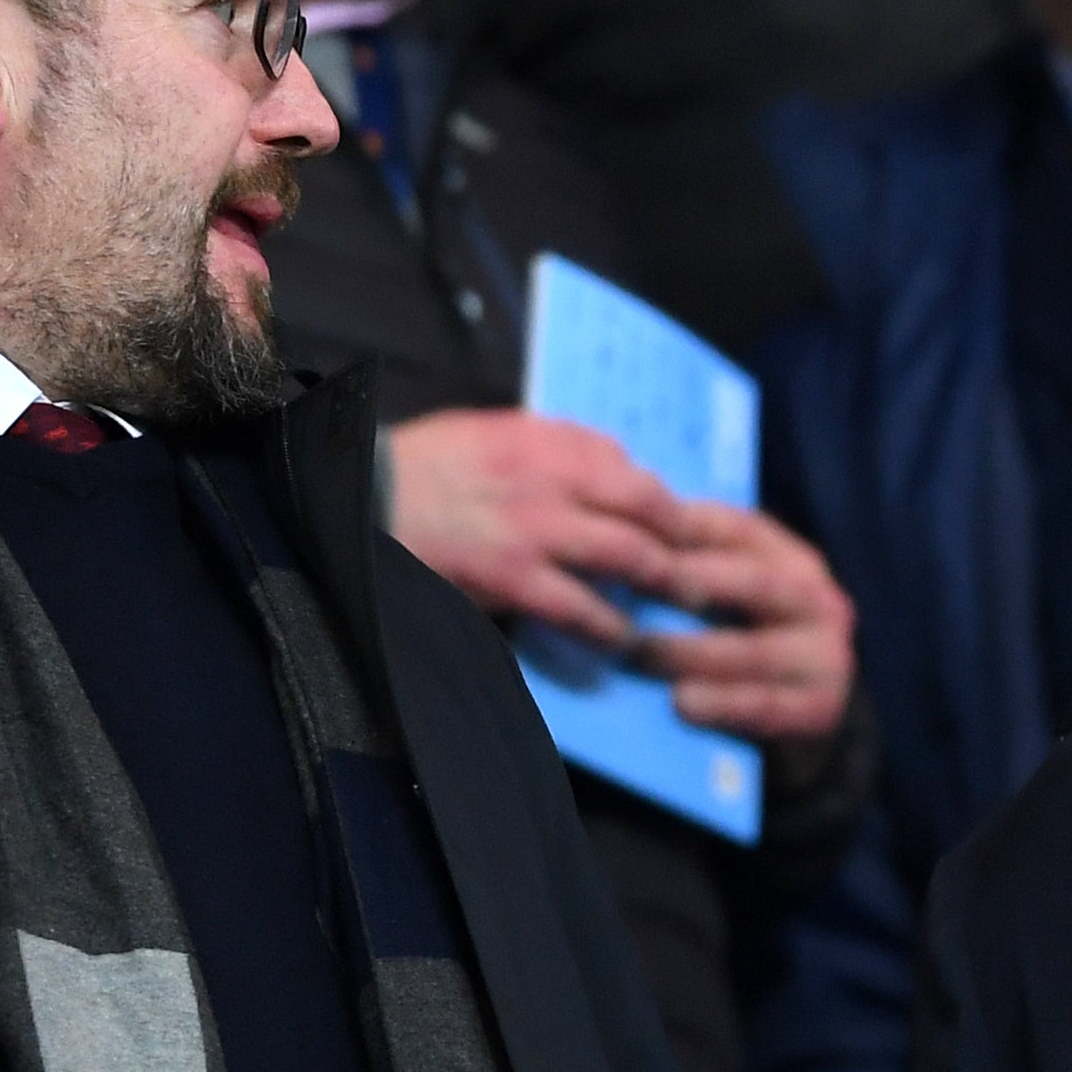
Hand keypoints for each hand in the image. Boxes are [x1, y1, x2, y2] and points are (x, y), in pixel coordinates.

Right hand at [384, 411, 687, 644]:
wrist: (363, 501)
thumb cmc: (423, 466)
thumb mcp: (491, 432)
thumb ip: (554, 445)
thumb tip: (613, 465)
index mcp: (545, 440)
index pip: (629, 465)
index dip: (664, 500)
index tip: (681, 524)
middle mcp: (552, 478)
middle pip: (649, 506)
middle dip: (686, 540)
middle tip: (708, 567)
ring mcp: (537, 530)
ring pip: (630, 557)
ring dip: (667, 583)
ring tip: (687, 603)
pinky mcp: (514, 578)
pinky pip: (581, 608)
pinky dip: (610, 627)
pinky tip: (622, 639)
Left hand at [638, 502, 856, 741]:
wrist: (800, 721)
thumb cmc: (743, 648)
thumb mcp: (725, 597)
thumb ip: (688, 565)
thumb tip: (622, 534)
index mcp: (791, 559)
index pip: (735, 528)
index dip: (679, 527)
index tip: (622, 530)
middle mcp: (818, 599)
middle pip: (753, 582)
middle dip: (688, 582)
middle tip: (628, 584)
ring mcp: (826, 656)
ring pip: (755, 651)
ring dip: (691, 652)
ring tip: (637, 653)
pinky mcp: (821, 709)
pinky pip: (766, 706)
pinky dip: (722, 704)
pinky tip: (680, 702)